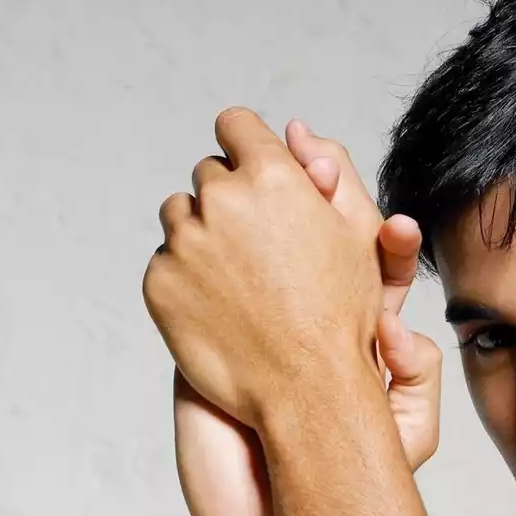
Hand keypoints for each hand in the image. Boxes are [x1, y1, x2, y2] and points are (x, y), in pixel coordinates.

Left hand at [145, 107, 380, 432]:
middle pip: (209, 174)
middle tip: (262, 246)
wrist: (309, 389)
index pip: (236, 125)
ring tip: (242, 278)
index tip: (257, 174)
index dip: (249, 147)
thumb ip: (328, 173)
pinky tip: (223, 305)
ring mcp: (184, 241)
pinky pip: (166, 261)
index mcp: (273, 177)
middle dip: (232, 200)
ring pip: (180, 214)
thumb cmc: (343, 314)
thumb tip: (291, 131)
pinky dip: (188, 277)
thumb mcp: (357, 235)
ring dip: (204, 235)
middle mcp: (222, 200)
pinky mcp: (158, 281)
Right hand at [172, 114, 444, 515]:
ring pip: (261, 247)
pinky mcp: (206, 339)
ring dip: (267, 208)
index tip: (396, 222)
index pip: (377, 267)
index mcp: (364, 333)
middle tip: (319, 162)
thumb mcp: (406, 433)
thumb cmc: (348, 481)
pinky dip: (216, 253)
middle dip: (322, 194)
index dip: (384, 236)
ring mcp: (255, 323)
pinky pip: (209, 284)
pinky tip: (223, 229)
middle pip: (315, 236)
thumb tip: (401, 334)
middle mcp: (311, 319)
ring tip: (286, 178)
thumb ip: (415, 383)